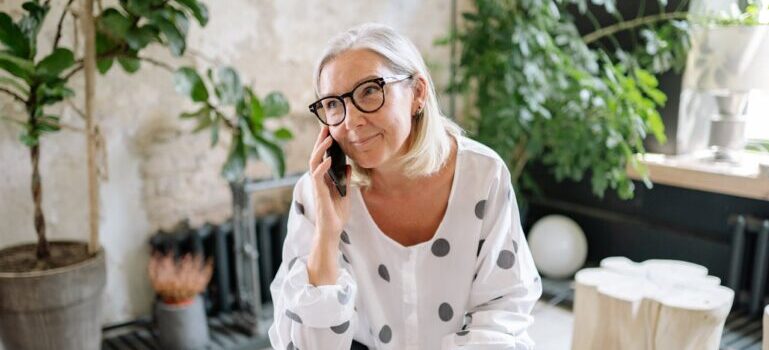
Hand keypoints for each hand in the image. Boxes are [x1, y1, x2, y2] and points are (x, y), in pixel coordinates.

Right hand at [308, 125, 350, 242]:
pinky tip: (328, 159)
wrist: (332, 231)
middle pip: (316, 156)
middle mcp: (318, 180)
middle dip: (320, 141)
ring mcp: (317, 186)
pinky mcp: (319, 193)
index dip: (324, 145)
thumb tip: (347, 166)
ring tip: (328, 139)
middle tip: (326, 127)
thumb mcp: (345, 194)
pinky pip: (318, 177)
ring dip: (320, 150)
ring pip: (314, 163)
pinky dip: (323, 167)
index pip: (322, 158)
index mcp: (324, 179)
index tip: (330, 132)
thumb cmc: (336, 215)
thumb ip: (344, 180)